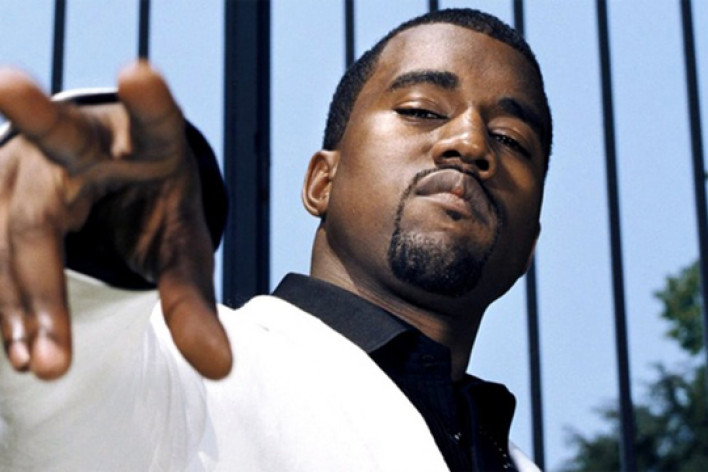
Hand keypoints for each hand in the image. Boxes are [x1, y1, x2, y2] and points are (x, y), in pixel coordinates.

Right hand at [0, 62, 231, 379]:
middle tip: (9, 83)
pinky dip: (3, 298)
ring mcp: (32, 156)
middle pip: (57, 136)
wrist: (110, 188)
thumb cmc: (153, 210)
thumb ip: (192, 304)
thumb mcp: (181, 250)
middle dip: (33, 112)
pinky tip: (18, 345)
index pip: (156, 119)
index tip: (140, 72)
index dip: (149, 100)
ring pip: (15, 219)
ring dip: (23, 292)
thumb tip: (220, 369)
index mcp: (150, 142)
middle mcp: (86, 137)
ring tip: (45, 362)